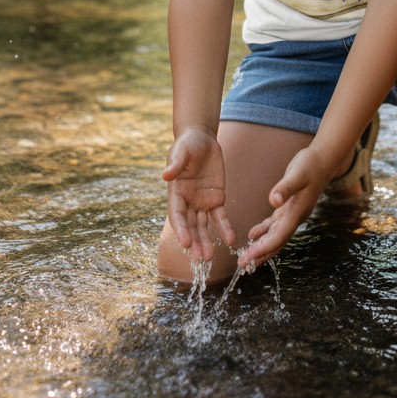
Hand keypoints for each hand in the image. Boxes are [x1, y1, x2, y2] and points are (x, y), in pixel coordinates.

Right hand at [162, 127, 235, 261]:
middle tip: (201, 258)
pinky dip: (224, 228)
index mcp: (176, 192)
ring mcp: (202, 202)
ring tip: (210, 257)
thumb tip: (166, 175)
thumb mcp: (181, 151)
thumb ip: (176, 164)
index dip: (181, 229)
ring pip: (204, 226)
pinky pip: (220, 217)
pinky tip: (230, 239)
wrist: (202, 139)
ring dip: (206, 241)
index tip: (186, 243)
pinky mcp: (217, 198)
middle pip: (191, 225)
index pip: (178, 215)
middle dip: (195, 242)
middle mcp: (188, 201)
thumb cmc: (187, 144)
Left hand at [239, 145, 328, 268]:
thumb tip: (273, 201)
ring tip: (246, 258)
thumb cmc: (310, 166)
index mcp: (297, 213)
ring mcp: (293, 213)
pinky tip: (252, 235)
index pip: (279, 237)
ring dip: (261, 246)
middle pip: (277, 242)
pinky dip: (264, 231)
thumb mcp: (296, 174)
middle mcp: (295, 217)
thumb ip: (285, 188)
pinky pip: (275, 224)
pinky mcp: (289, 207)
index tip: (249, 258)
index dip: (264, 249)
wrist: (322, 160)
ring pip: (276, 236)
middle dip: (260, 255)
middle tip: (243, 266)